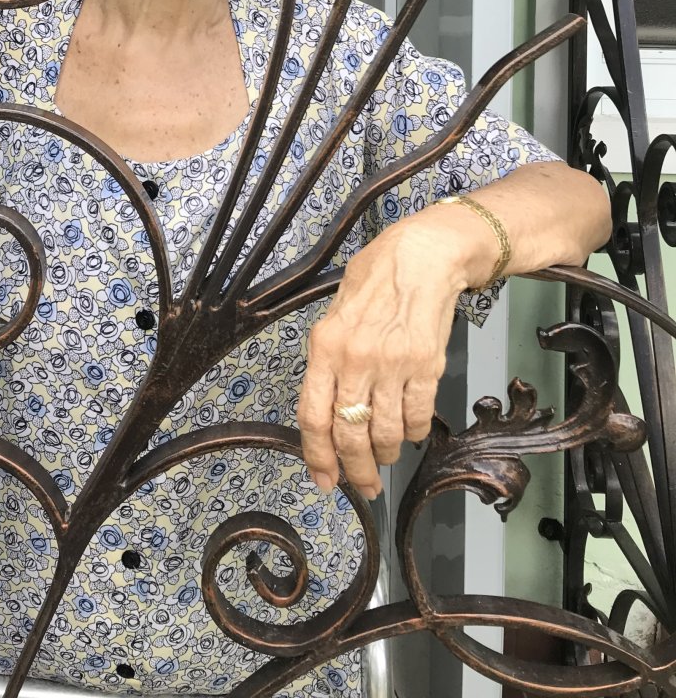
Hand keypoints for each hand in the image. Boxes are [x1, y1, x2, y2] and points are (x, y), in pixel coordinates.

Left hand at [296, 220, 468, 498]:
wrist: (425, 254)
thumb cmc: (378, 275)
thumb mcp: (337, 310)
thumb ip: (330, 355)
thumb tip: (327, 403)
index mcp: (325, 345)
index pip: (312, 415)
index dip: (318, 456)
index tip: (324, 479)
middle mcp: (355, 359)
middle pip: (349, 433)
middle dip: (355, 469)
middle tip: (364, 485)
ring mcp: (392, 364)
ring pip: (384, 432)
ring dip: (385, 453)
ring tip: (385, 456)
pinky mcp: (427, 366)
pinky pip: (417, 416)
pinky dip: (413, 432)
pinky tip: (410, 431)